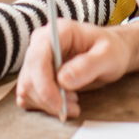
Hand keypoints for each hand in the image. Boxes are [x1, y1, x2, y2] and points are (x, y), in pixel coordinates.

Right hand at [16, 20, 138, 119]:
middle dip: (48, 98)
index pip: (37, 57)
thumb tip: (63, 80)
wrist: (111, 53)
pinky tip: (65, 101)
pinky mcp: (36, 74)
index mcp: (58, 32)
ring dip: (48, 103)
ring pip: (27, 88)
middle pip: (29, 77)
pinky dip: (44, 105)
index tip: (58, 104)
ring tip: (74, 102)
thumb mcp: (108, 56)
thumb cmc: (111, 50)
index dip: (43, 84)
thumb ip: (88, 65)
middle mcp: (42, 43)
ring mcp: (37, 59)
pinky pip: (29, 95)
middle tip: (74, 106)